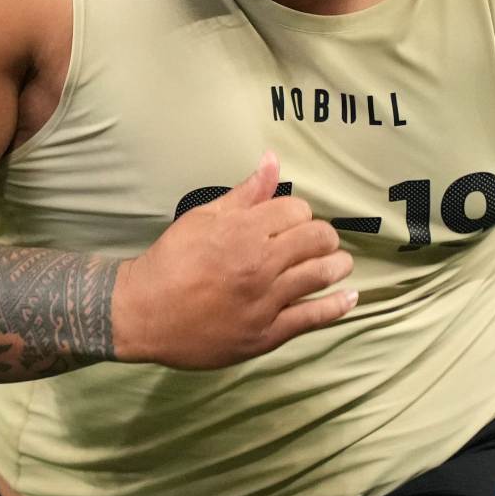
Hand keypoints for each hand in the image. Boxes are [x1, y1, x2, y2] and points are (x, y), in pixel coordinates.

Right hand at [112, 150, 357, 369]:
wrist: (143, 313)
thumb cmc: (171, 260)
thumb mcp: (203, 217)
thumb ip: (244, 193)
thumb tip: (272, 161)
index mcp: (244, 231)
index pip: (297, 211)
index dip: (299, 213)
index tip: (292, 221)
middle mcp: (260, 264)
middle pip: (317, 240)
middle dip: (324, 237)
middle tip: (320, 241)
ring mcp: (266, 301)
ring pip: (322, 275)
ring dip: (337, 265)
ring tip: (338, 263)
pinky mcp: (267, 334)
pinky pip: (313, 317)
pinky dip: (337, 306)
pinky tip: (351, 297)